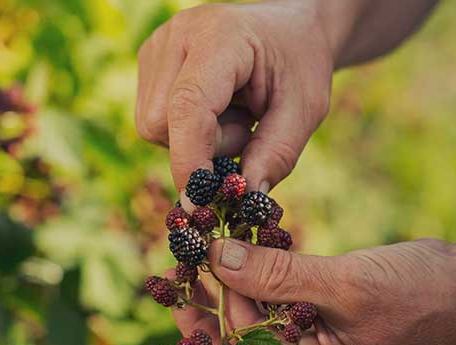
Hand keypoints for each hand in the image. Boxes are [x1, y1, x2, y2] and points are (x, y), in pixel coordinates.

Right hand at [135, 2, 333, 204]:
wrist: (289, 28)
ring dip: (197, 140)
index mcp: (220, 36)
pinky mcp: (150, 66)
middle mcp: (176, 36)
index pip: (188, 105)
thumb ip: (276, 154)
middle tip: (247, 129)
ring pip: (152, 127)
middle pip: (160, 122)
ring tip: (235, 113)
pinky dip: (186, 132)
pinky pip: (154, 123)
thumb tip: (244, 202)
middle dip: (203, 147)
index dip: (190, 159)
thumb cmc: (299, 64)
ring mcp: (156, 49)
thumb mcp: (305, 110)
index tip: (202, 205)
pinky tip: (218, 110)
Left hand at [172, 238, 455, 344]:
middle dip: (214, 298)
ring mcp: (319, 340)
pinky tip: (245, 246)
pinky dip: (264, 272)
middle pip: (243, 339)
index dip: (209, 318)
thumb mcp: (344, 285)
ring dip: (237, 279)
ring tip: (208, 243)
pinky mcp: (326, 313)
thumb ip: (278, 276)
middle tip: (185, 258)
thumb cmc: (419, 295)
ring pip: (260, 314)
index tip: (184, 275)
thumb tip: (217, 259)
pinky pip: (283, 297)